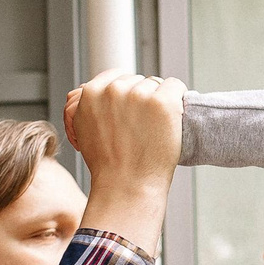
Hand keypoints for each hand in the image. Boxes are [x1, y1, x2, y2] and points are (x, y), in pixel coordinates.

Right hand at [63, 73, 182, 252]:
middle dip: (142, 99)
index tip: (131, 112)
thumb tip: (101, 88)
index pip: (115, 77)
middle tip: (142, 128)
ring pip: (155, 84)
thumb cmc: (110, 165)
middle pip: (137, 80)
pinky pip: (175, 86)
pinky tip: (172, 119)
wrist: (127, 187)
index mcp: (91, 94)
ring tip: (153, 131)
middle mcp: (113, 90)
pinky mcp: (162, 102)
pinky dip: (178, 99)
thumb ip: (93, 106)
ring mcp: (138, 95)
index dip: (125, 94)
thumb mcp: (85, 130)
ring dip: (159, 102)